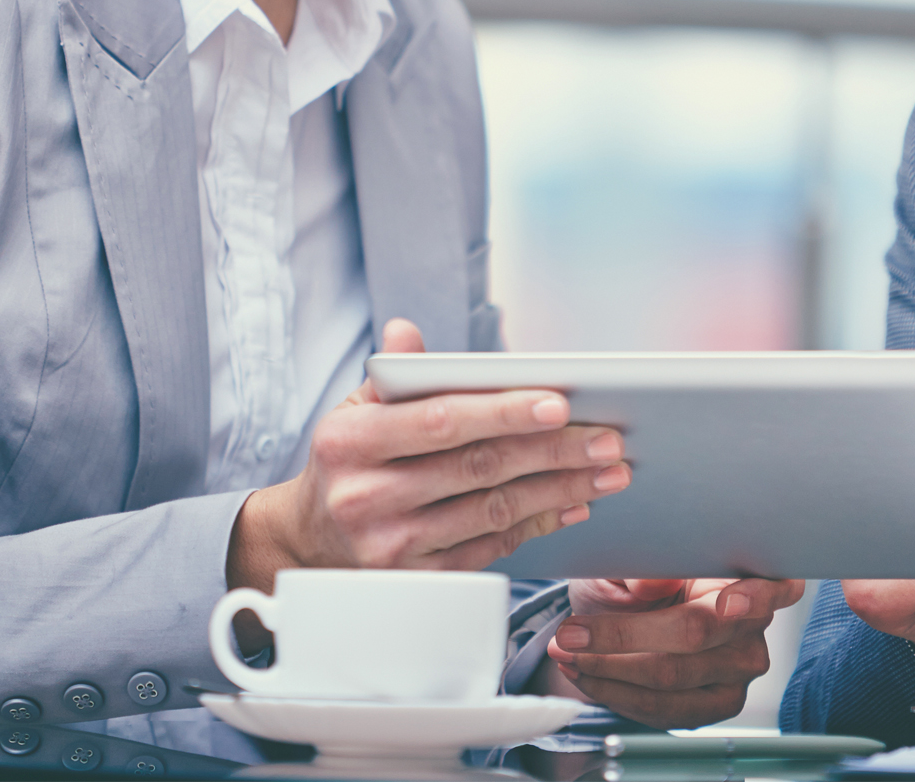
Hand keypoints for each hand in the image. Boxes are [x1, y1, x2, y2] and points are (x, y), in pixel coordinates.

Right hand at [227, 319, 631, 590]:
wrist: (306, 543)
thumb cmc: (348, 462)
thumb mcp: (354, 411)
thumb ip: (393, 375)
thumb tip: (405, 332)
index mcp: (352, 441)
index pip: (442, 421)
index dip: (504, 412)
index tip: (559, 403)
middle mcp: (367, 496)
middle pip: (479, 468)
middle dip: (554, 452)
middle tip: (608, 439)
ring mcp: (391, 547)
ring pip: (494, 512)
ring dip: (560, 490)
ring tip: (607, 471)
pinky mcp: (416, 583)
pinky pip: (490, 550)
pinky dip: (538, 524)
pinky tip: (572, 504)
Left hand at [545, 577, 805, 726]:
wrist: (628, 609)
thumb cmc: (638, 574)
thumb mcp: (633, 557)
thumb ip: (647, 566)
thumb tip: (652, 580)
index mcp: (749, 575)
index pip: (773, 588)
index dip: (754, 596)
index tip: (728, 601)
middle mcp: (753, 627)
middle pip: (695, 634)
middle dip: (623, 635)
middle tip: (571, 631)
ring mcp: (738, 672)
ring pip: (670, 677)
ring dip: (608, 669)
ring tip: (567, 650)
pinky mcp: (715, 705)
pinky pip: (663, 709)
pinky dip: (615, 693)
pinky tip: (586, 673)